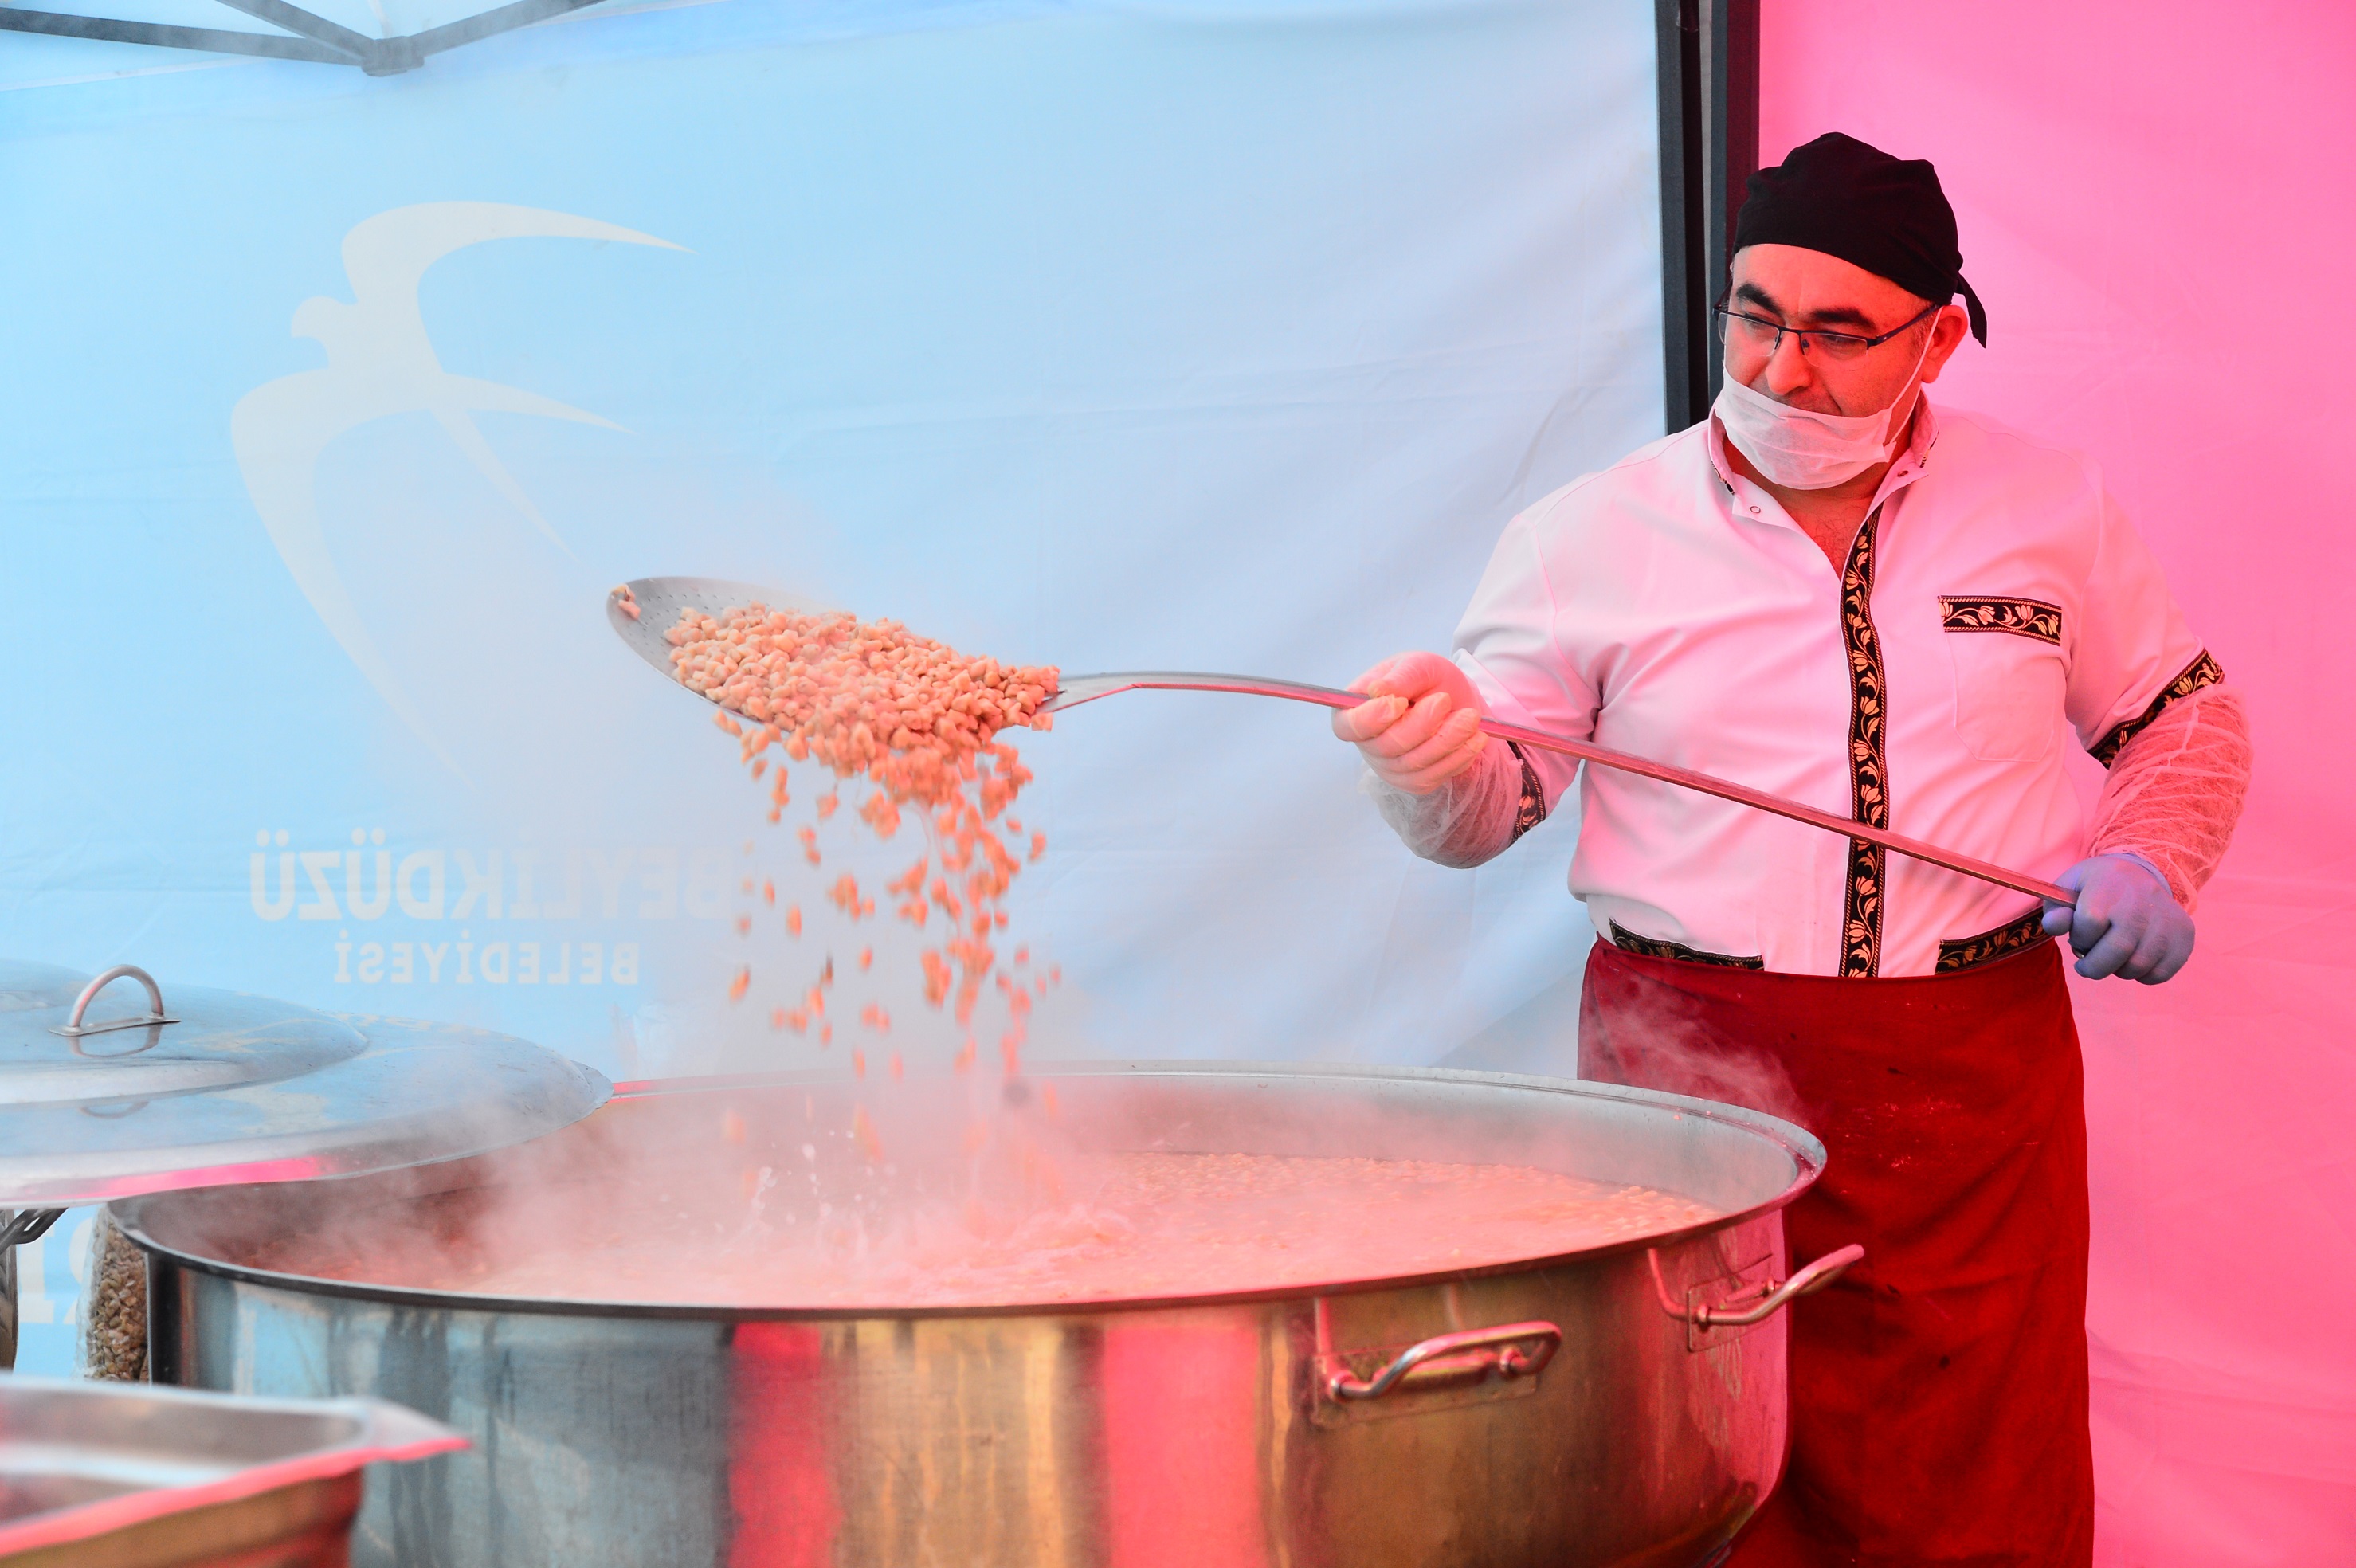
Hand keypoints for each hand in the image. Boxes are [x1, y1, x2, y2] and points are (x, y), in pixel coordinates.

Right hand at [1331, 651, 1488, 794]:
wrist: (1455, 701)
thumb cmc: (1428, 680)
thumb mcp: (1418, 665)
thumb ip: (1401, 676)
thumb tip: (1377, 690)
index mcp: (1355, 712)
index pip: (1348, 726)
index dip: (1370, 719)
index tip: (1399, 703)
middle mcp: (1368, 744)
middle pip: (1387, 747)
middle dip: (1421, 725)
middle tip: (1445, 700)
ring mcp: (1390, 767)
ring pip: (1414, 764)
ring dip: (1446, 740)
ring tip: (1470, 717)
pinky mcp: (1415, 781)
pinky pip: (1433, 776)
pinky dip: (1457, 758)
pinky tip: (1474, 739)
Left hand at [2039, 854, 2193, 982]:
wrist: (2138, 874)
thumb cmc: (2094, 889)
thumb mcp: (2066, 890)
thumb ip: (2055, 911)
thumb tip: (2057, 926)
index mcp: (2109, 883)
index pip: (2090, 923)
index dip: (2079, 937)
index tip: (2079, 935)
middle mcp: (2143, 898)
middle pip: (2118, 949)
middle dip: (2095, 966)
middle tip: (2087, 965)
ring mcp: (2167, 917)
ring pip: (2139, 965)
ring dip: (2118, 971)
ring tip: (2112, 957)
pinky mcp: (2184, 935)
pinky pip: (2161, 973)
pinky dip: (2142, 976)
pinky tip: (2133, 960)